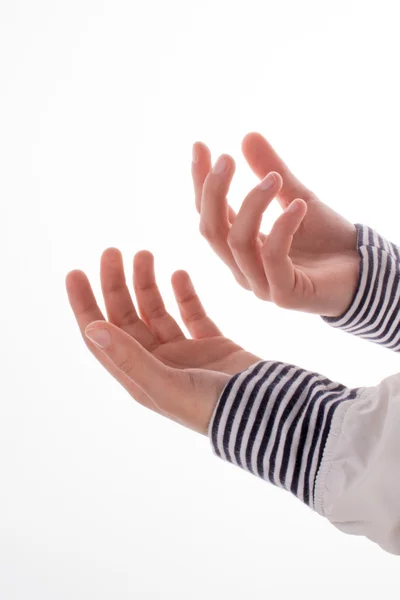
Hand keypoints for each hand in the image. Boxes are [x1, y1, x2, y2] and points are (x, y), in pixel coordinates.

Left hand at [65, 249, 260, 434]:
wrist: (267, 412)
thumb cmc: (212, 408)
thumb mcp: (164, 385)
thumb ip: (129, 357)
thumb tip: (91, 328)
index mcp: (138, 375)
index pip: (102, 336)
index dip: (84, 305)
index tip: (75, 272)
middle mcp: (156, 363)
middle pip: (126, 317)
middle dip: (116, 283)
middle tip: (112, 251)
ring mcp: (184, 353)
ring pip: (156, 311)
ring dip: (146, 283)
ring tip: (144, 254)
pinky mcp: (210, 345)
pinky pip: (191, 313)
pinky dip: (184, 294)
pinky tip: (179, 274)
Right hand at [192, 132, 359, 316]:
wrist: (363, 273)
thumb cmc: (327, 241)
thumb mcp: (298, 197)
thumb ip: (271, 172)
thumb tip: (247, 136)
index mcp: (240, 247)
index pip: (208, 214)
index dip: (201, 182)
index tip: (200, 145)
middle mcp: (243, 267)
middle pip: (211, 230)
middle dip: (213, 192)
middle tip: (227, 158)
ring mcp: (261, 284)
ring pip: (237, 242)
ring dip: (253, 204)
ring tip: (275, 178)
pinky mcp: (284, 294)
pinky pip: (272, 256)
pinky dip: (282, 227)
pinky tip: (299, 206)